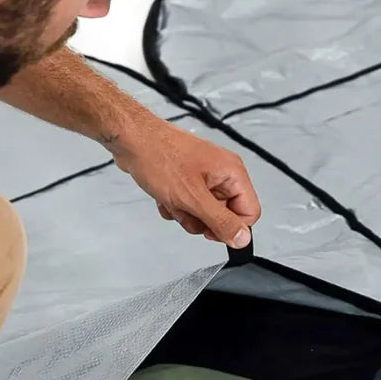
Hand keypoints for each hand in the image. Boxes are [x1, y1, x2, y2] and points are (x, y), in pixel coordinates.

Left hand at [111, 120, 261, 247]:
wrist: (131, 140)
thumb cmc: (159, 157)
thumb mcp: (193, 198)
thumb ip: (220, 221)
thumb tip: (242, 239)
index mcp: (232, 173)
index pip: (249, 212)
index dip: (231, 228)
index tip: (210, 230)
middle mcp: (221, 174)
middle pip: (224, 215)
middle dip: (201, 219)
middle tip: (185, 208)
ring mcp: (204, 177)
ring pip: (203, 214)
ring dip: (184, 213)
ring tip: (171, 198)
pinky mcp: (187, 180)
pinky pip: (187, 206)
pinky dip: (174, 206)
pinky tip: (163, 195)